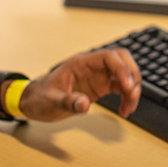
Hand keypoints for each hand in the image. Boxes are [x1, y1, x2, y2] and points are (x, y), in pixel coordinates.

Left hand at [17, 47, 141, 120]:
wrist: (35, 102)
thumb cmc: (40, 97)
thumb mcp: (50, 101)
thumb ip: (67, 101)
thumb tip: (84, 104)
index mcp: (81, 63)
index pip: (109, 56)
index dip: (122, 69)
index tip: (127, 87)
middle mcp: (92, 66)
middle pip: (122, 60)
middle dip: (132, 76)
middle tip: (132, 95)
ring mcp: (98, 75)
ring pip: (124, 73)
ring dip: (132, 88)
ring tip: (129, 108)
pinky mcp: (100, 86)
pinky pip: (121, 87)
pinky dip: (127, 97)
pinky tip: (125, 110)